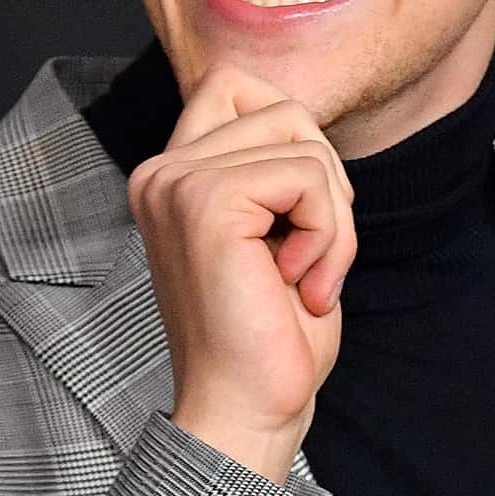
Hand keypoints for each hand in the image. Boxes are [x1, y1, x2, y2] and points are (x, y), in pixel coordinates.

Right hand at [126, 64, 356, 483]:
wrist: (248, 410)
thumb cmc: (270, 336)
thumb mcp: (276, 233)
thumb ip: (274, 169)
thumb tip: (306, 116)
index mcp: (169, 177)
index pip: (235, 84)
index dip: (292, 136)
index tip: (296, 217)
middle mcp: (161, 173)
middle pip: (283, 107)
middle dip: (325, 180)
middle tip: (310, 254)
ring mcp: (178, 185)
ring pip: (304, 143)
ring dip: (333, 218)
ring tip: (305, 277)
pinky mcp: (207, 204)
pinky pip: (308, 177)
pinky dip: (330, 234)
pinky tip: (301, 284)